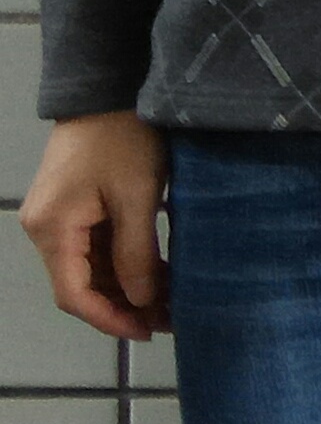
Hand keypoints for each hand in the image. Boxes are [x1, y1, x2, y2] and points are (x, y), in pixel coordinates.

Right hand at [19, 112, 170, 338]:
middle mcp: (46, 230)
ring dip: (127, 288)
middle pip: (81, 285)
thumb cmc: (124, 138)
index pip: (73, 294)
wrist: (108, 91)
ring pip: (90, 270)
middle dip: (124, 306)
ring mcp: (57, 220)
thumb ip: (137, 253)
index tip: (146, 332)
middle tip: (171, 320)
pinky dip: (124, 265)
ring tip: (172, 303)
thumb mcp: (138, 197)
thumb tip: (143, 301)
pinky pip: (95, 250)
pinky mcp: (74, 210)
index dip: (109, 318)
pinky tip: (160, 276)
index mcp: (53, 229)